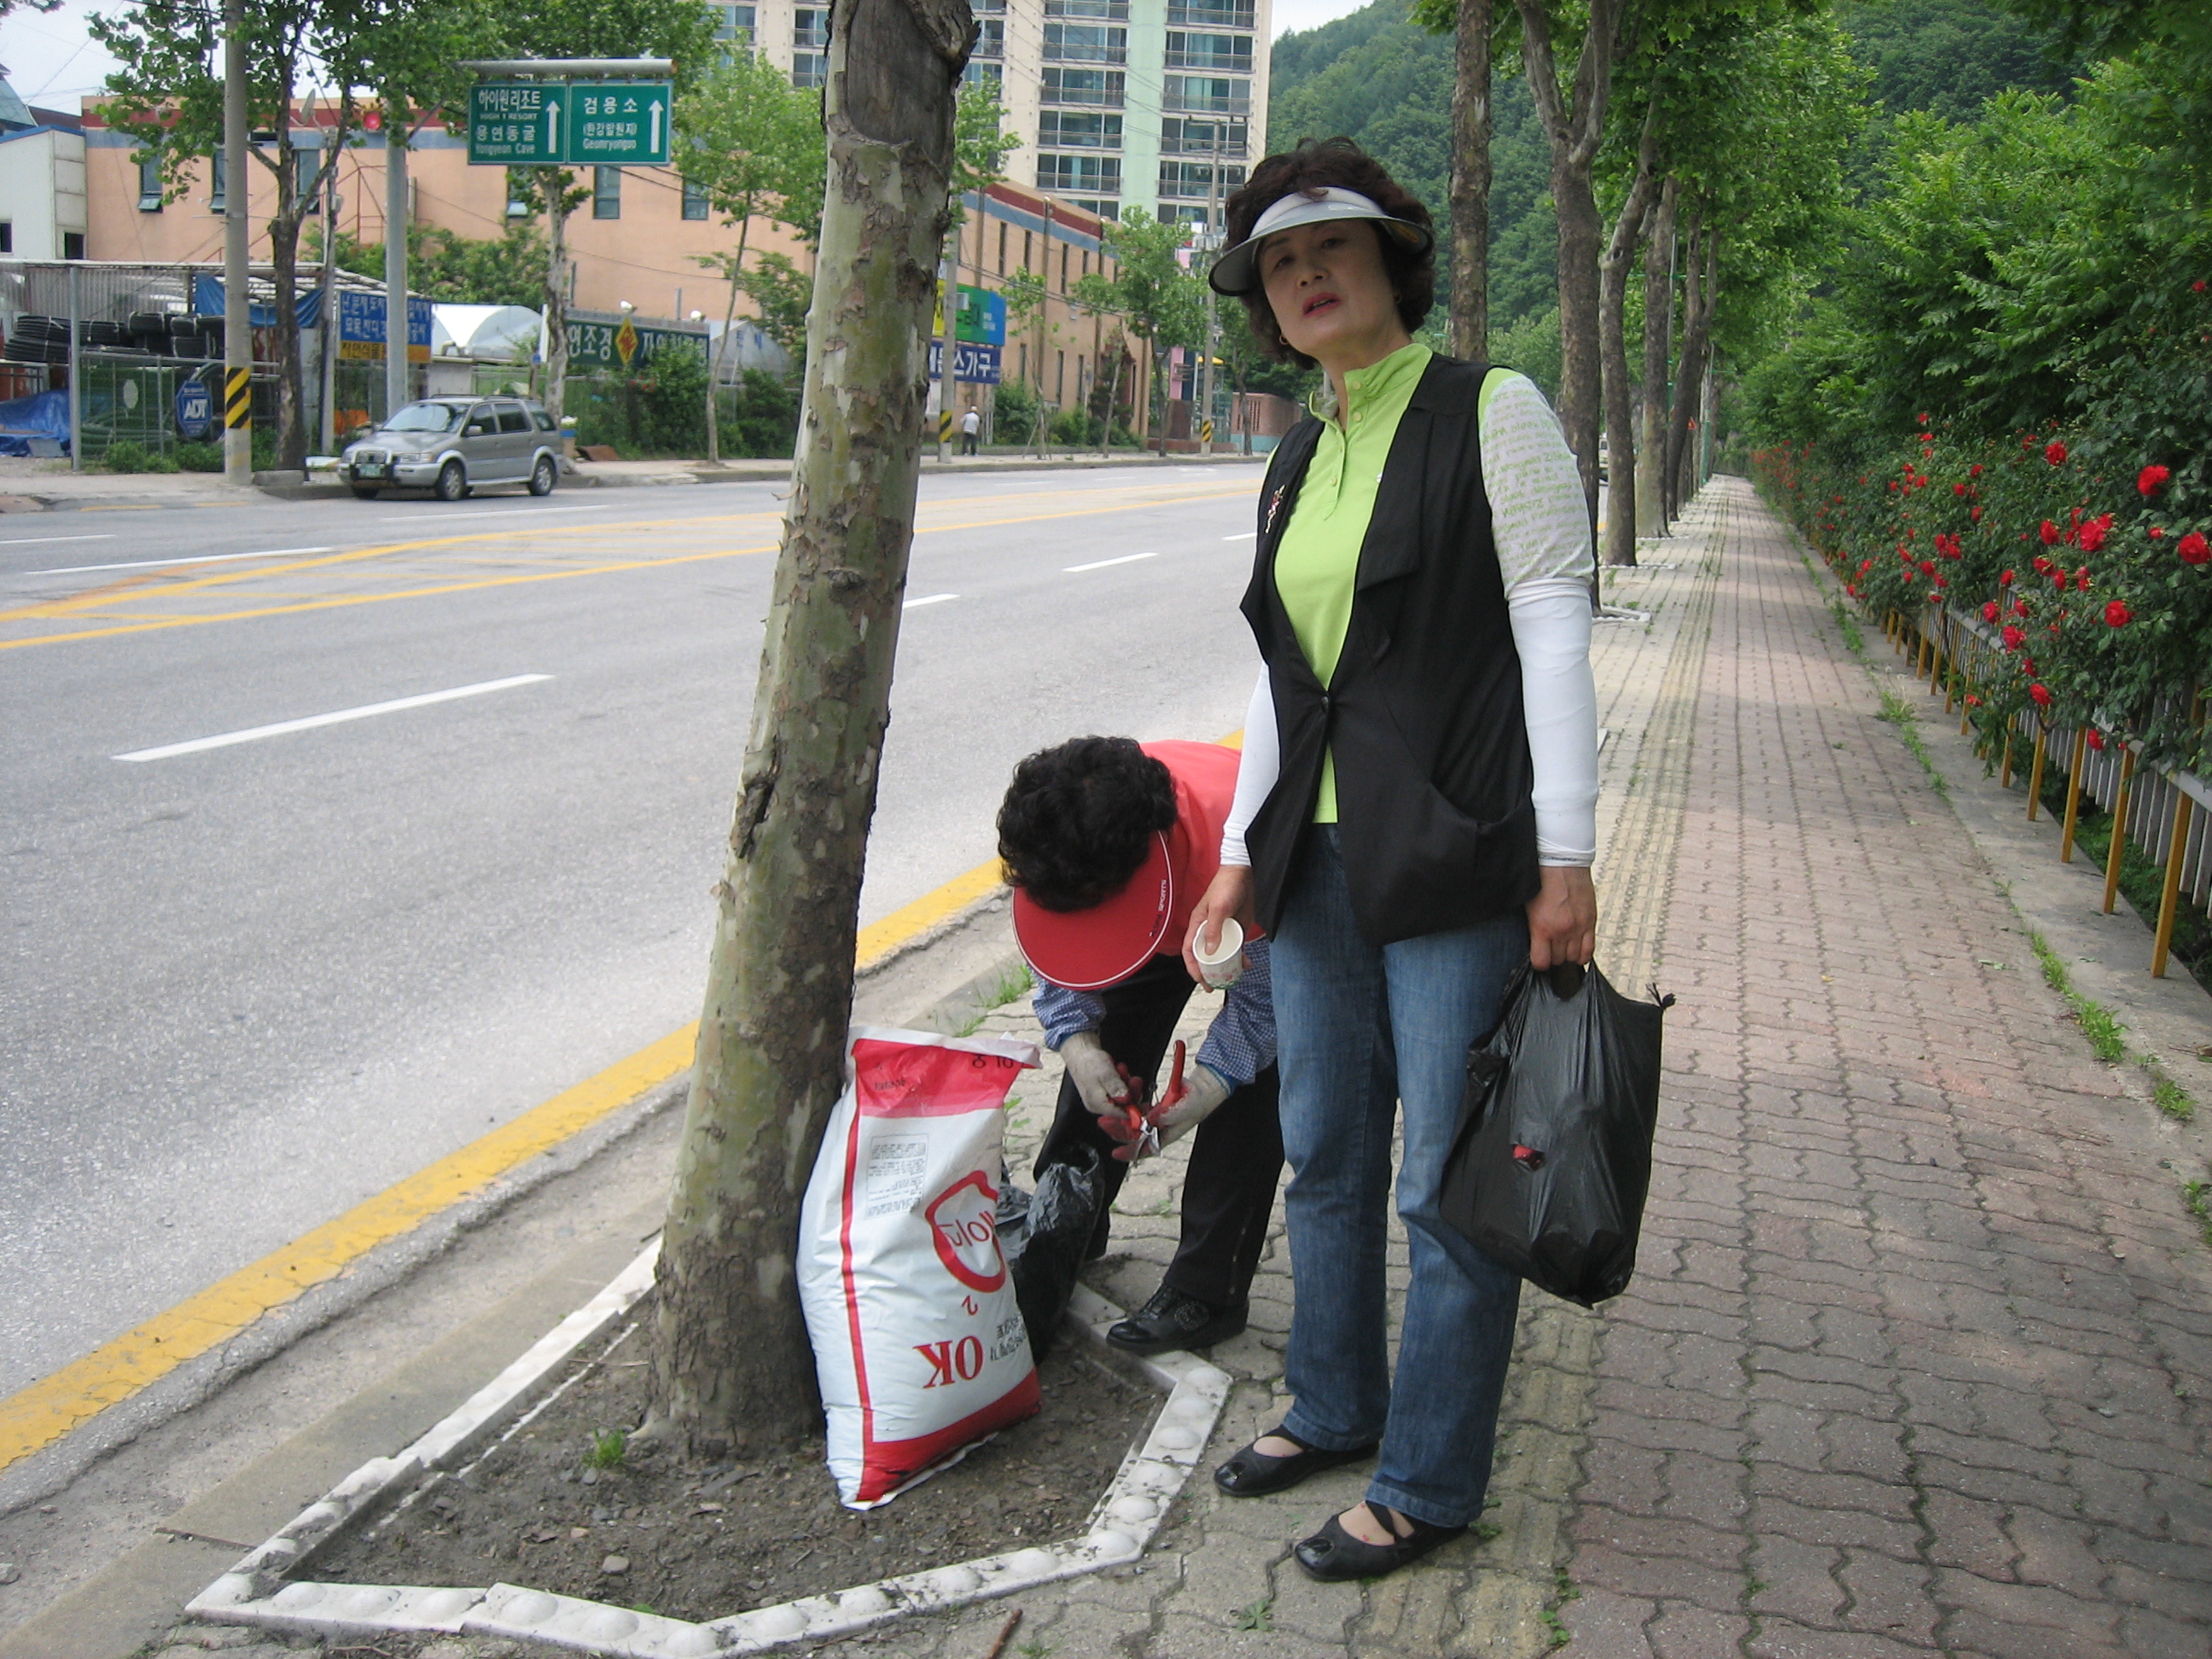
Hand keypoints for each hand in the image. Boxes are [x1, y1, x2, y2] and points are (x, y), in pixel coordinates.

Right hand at [1059, 1030, 1136, 1118]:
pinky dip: (1121, 1081)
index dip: (1134, 1110)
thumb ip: (1116, 1088)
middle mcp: (1099, 1105)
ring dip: (1126, 1083)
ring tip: (1122, 1070)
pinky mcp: (1104, 1091)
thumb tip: (1127, 1100)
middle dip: (1131, 1091)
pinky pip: (1118, 1090)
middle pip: (1123, 1106)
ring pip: (1122, 1096)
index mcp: (1097, 1104)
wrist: (1079, 1051)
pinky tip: (1118, 1070)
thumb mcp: (1105, 1073)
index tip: (1144, 1103)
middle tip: (1134, 1079)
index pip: (1120, 1114)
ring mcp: (1101, 1098)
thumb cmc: (1089, 1062)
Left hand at [1101, 1042, 1232, 1161]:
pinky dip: (1132, 1103)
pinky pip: (1139, 1107)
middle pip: (1134, 1134)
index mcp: (1165, 1135)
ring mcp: (1155, 1118)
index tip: (1116, 1153)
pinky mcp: (1154, 1107)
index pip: (1145, 1149)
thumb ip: (1167, 1116)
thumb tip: (1151, 1120)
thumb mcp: (1184, 1111)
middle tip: (1104, 1122)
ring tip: (1109, 1111)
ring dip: (1122, 1116)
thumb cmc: (1197, 1104)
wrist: (1203, 1088)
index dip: (1130, 1153)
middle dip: (1118, 1130)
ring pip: (1134, 1121)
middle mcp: (1158, 1129)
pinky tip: (1124, 1099)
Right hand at [1182, 864, 1253, 985]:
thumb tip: (1210, 953)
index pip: (1190, 951)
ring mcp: (1222, 932)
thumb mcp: (1219, 908)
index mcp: (1198, 925)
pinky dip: (1240, 957)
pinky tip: (1246, 964)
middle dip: (1208, 973)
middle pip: (1204, 957)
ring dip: (1226, 967)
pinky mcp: (1236, 930)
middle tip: (1215, 987)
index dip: (1192, 967)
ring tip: (1233, 979)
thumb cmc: (1225, 887)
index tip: (1200, 980)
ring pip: (1221, 955)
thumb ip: (1214, 929)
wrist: (1242, 875)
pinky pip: (1236, 948)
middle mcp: (1208, 931)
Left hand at [1526, 865, 1596, 969]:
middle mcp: (1562, 931)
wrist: (1561, 862)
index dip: (1539, 963)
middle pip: (1558, 960)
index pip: (1542, 962)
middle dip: (1552, 957)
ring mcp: (1579, 927)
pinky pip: (1590, 949)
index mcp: (1543, 927)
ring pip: (1575, 958)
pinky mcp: (1590, 921)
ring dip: (1568, 955)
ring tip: (1562, 946)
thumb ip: (1533, 928)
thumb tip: (1534, 944)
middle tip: (1549, 949)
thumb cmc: (1541, 880)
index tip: (1538, 958)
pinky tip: (1577, 948)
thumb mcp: (1528, 907)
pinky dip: (1583, 953)